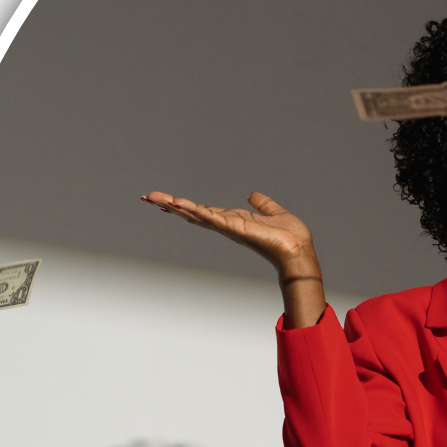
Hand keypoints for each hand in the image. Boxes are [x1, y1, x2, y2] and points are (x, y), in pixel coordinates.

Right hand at [141, 190, 325, 326]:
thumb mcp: (274, 213)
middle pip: (193, 213)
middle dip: (170, 205)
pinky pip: (211, 218)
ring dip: (175, 206)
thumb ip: (263, 205)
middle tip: (147, 197)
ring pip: (196, 214)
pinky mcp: (235, 228)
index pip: (204, 211)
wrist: (299, 251)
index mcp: (234, 221)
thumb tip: (253, 195)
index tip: (166, 200)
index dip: (185, 206)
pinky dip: (195, 210)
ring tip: (154, 198)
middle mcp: (227, 225)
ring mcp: (229, 228)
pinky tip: (178, 204)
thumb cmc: (290, 238)